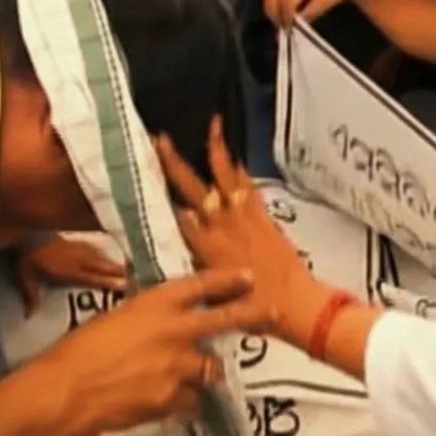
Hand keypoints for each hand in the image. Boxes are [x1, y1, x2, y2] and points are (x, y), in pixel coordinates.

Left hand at [17, 235, 127, 316]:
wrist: (27, 231)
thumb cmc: (27, 258)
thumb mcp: (26, 278)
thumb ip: (32, 297)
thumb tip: (28, 317)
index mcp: (68, 271)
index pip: (92, 278)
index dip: (108, 282)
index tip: (124, 284)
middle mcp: (76, 260)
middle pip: (100, 266)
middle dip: (117, 270)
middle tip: (134, 275)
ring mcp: (77, 248)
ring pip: (99, 256)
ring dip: (112, 261)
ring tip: (126, 265)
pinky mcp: (74, 240)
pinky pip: (92, 247)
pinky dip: (101, 251)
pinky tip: (106, 253)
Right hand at [44, 267, 275, 435]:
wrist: (67, 390)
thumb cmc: (79, 349)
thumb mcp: (115, 317)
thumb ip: (145, 318)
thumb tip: (158, 322)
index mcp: (155, 303)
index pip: (200, 285)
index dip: (227, 280)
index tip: (248, 277)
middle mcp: (174, 330)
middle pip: (225, 319)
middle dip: (251, 316)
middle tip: (271, 313)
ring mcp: (178, 366)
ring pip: (210, 369)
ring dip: (202, 373)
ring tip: (184, 376)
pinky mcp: (173, 398)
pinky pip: (191, 400)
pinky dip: (183, 400)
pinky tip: (164, 400)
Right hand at [157, 117, 326, 345]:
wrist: (295, 305)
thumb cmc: (253, 310)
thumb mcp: (211, 296)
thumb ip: (190, 269)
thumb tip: (169, 252)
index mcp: (204, 247)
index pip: (174, 213)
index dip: (156, 191)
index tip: (140, 172)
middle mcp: (220, 226)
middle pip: (192, 187)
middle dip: (174, 163)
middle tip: (160, 140)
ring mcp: (243, 217)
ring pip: (225, 176)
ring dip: (217, 149)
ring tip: (213, 125)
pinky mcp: (264, 216)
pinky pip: (250, 186)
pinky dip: (242, 169)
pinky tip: (236, 155)